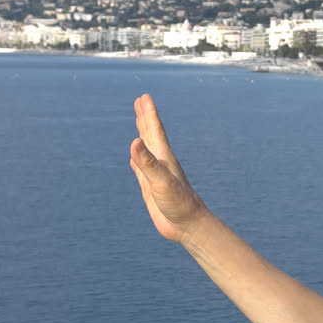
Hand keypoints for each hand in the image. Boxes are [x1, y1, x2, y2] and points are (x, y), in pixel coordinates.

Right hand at [130, 94, 206, 242]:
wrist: (188, 226)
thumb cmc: (179, 204)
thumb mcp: (161, 182)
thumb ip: (147, 163)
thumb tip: (134, 142)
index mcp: (163, 158)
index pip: (154, 130)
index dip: (148, 113)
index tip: (143, 97)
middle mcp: (160, 163)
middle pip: (150, 135)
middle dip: (144, 118)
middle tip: (140, 101)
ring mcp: (155, 175)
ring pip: (146, 150)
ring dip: (142, 135)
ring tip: (138, 123)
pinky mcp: (151, 188)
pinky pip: (141, 169)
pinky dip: (137, 160)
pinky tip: (134, 157)